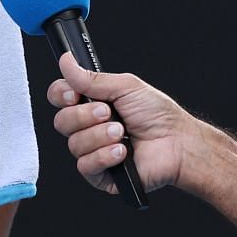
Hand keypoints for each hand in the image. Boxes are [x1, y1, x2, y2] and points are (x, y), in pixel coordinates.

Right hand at [47, 52, 192, 194]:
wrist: (178, 143)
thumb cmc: (158, 115)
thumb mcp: (125, 87)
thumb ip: (92, 78)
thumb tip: (66, 62)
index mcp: (91, 104)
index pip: (59, 97)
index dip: (61, 95)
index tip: (73, 94)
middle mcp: (88, 128)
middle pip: (62, 122)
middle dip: (85, 116)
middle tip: (109, 113)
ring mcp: (93, 151)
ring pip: (74, 144)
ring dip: (100, 136)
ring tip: (123, 133)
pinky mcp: (100, 175)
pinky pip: (86, 166)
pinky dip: (104, 156)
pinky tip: (122, 152)